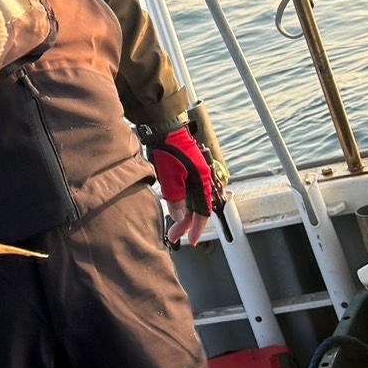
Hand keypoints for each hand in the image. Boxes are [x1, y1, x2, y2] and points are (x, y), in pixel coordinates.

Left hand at [148, 125, 225, 245]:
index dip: (198, 227)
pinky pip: (186, 192)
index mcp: (202, 181)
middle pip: (197, 207)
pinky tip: (173, 207)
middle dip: (186, 224)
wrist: (163, 127)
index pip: (203, 211)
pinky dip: (181, 203)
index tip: (193, 240)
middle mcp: (201, 179)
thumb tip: (181, 218)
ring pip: (191, 200)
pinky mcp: (185, 169)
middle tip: (174, 235)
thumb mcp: (170, 178)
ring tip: (172, 225)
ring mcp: (193, 174)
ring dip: (182, 214)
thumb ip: (176, 199)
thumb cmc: (168, 150)